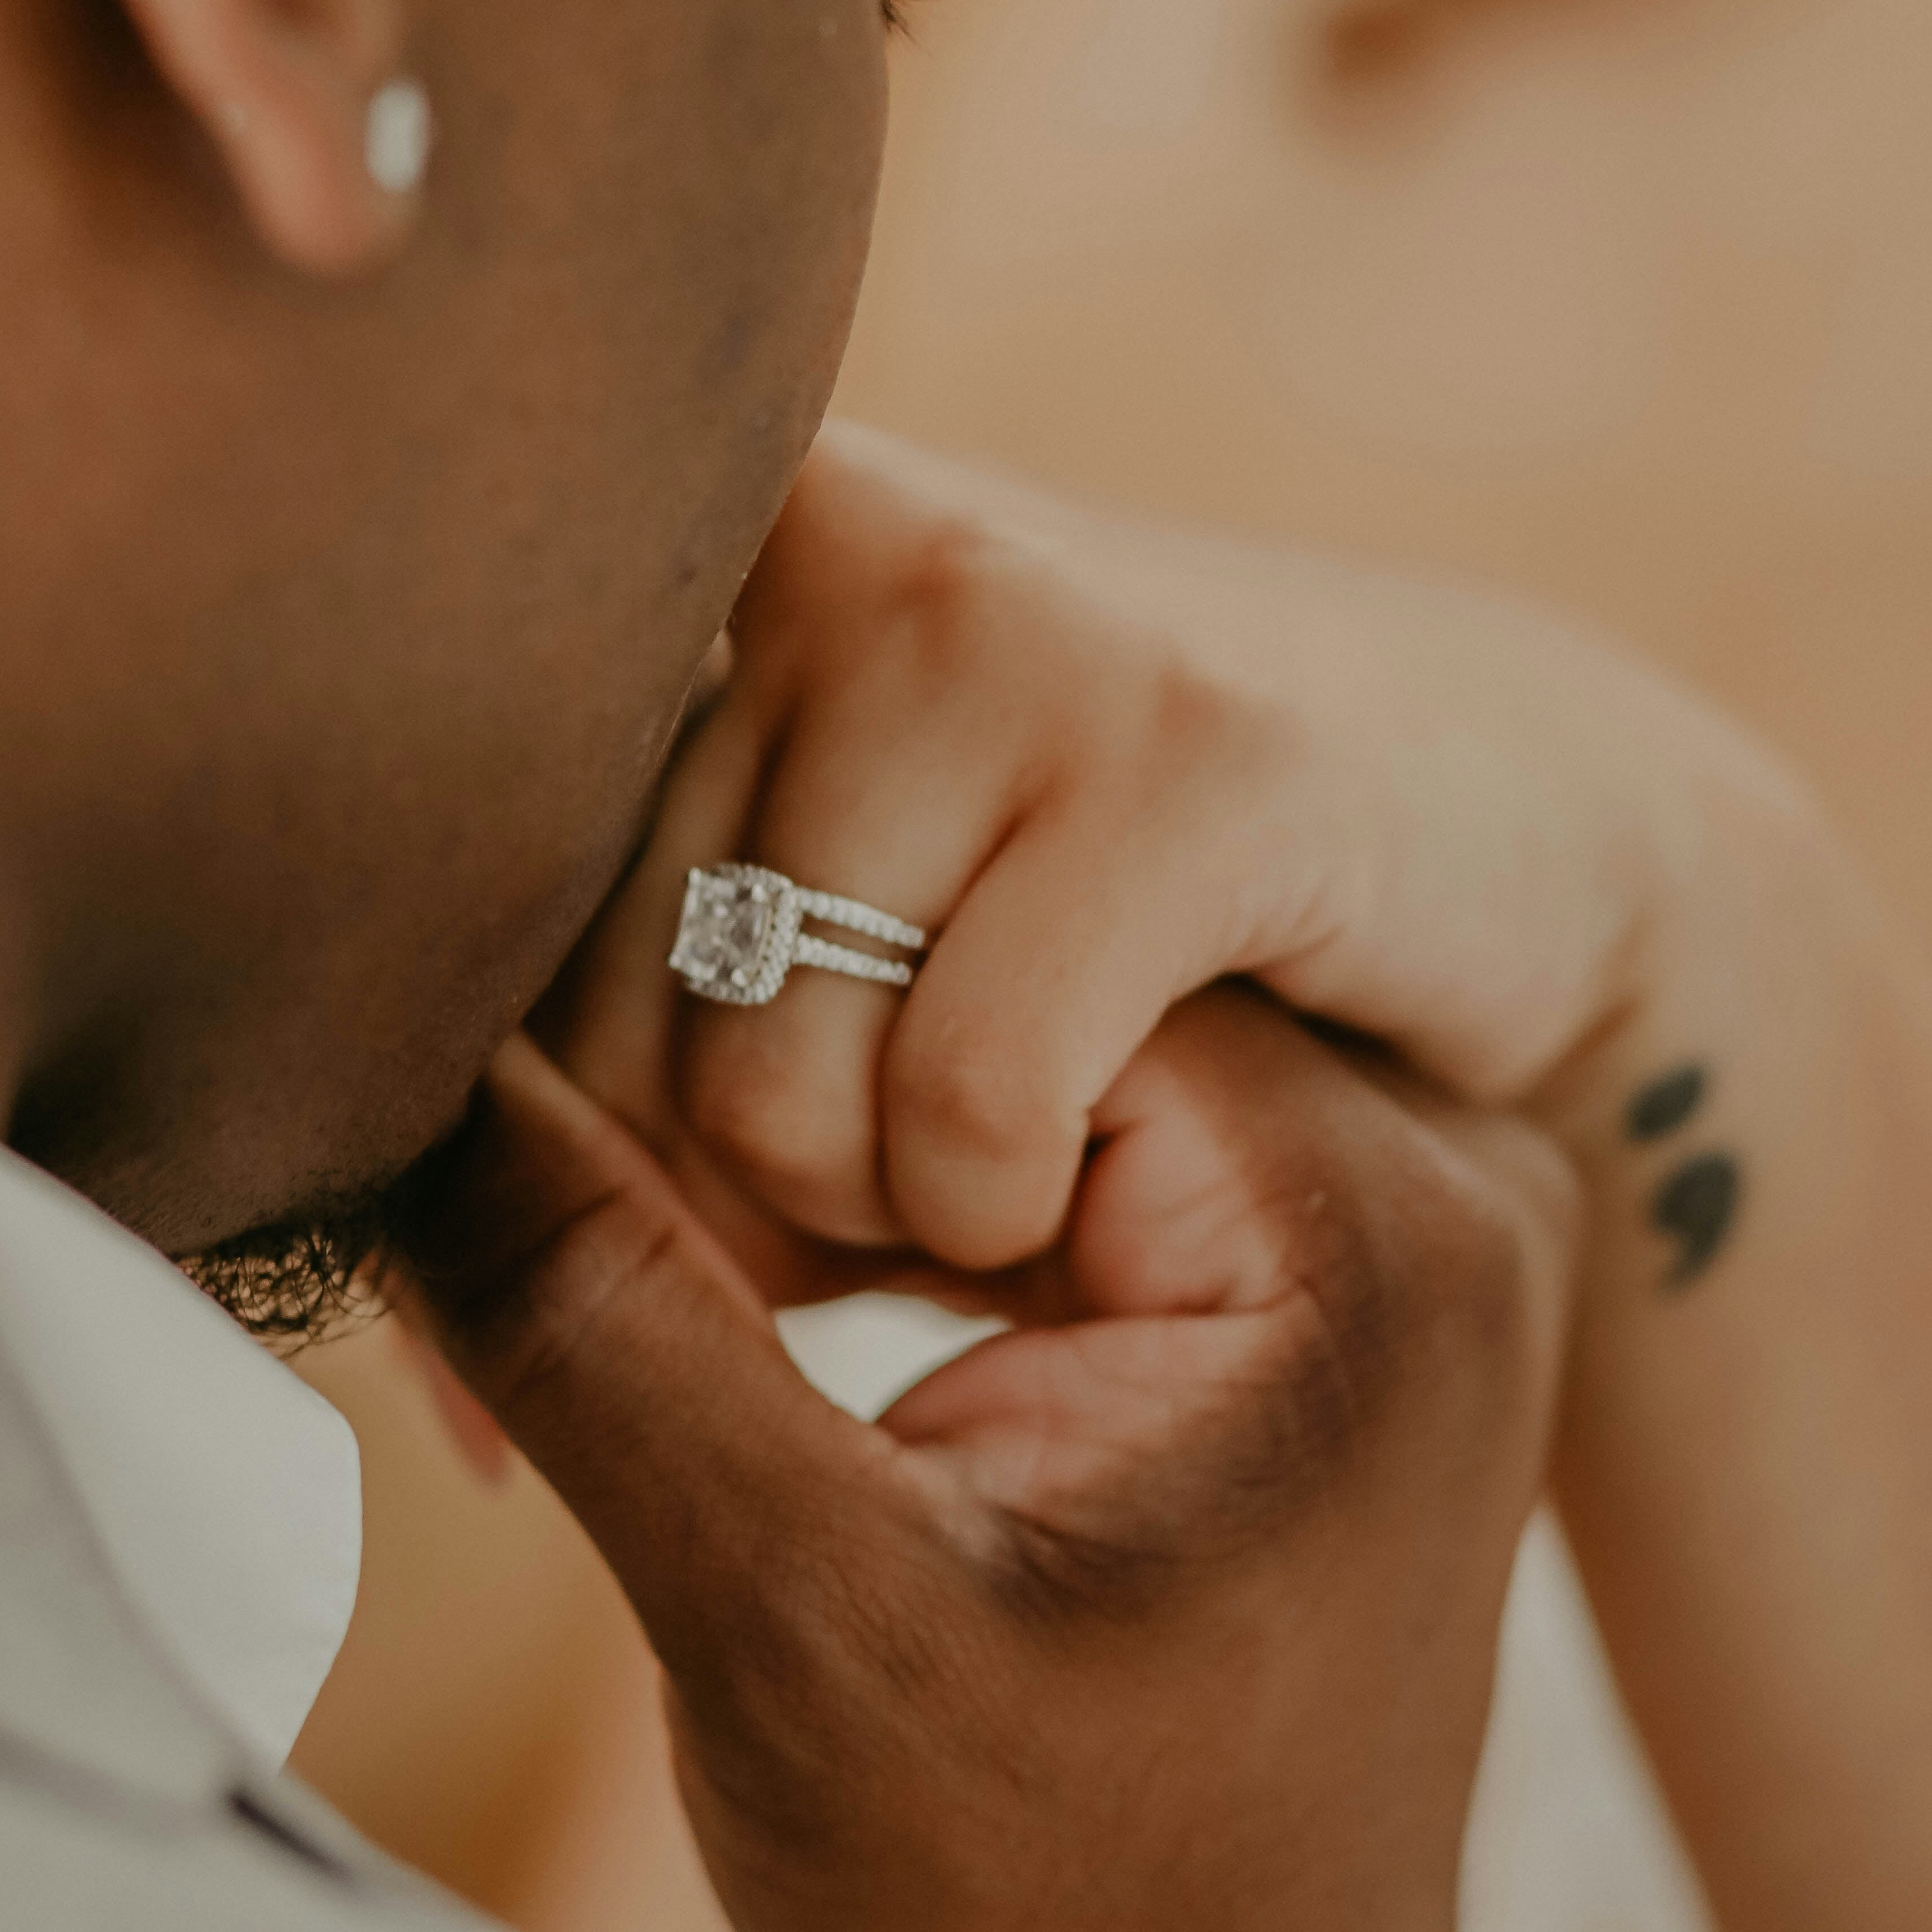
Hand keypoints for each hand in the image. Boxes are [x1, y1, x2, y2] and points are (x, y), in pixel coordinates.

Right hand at [396, 988, 1576, 1931]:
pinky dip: (904, 1207)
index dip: (782, 1062)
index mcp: (1376, 1218)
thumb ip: (605, 1324)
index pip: (1017, 952)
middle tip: (664, 1275)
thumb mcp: (794, 1627)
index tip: (666, 1233)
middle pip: (1031, 981)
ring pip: (1026, 1046)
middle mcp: (1435, 1169)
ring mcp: (1392, 1216)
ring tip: (717, 1301)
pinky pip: (1069, 1137)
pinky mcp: (1313, 1274)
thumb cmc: (1054, 1912)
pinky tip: (789, 1300)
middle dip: (795, 1113)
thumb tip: (419, 1063)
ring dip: (828, 1161)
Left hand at [547, 425, 1809, 1277]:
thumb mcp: (846, 914)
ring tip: (973, 1185)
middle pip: (604, 1033)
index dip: (554, 1145)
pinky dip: (1006, 1208)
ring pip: (773, 1088)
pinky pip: (978, 1096)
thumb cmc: (1114, 907)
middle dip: (730, 1209)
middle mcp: (830, 535)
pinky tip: (1067, 1194)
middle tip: (874, 1223)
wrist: (1494, 813)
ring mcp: (1013, 621)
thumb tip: (437, 1396)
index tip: (681, 1239)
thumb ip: (631, 1051)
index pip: (479, 920)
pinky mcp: (1192, 756)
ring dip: (878, 1228)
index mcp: (703, 541)